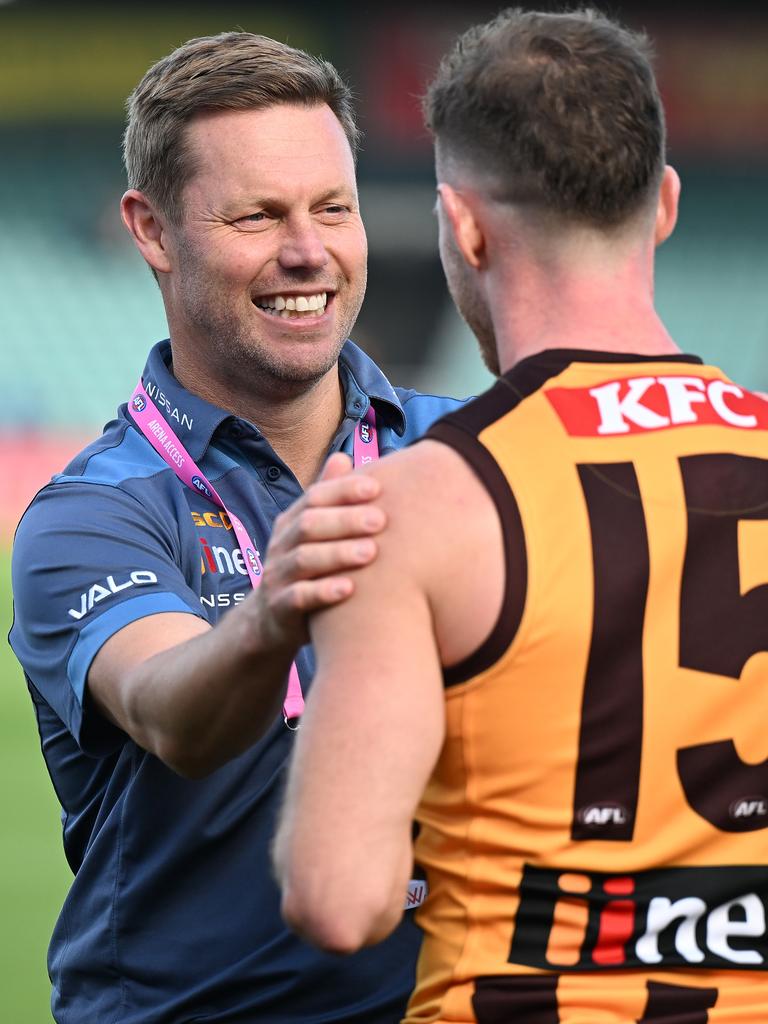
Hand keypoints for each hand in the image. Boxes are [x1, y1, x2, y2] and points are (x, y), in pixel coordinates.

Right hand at [252, 454, 384, 650]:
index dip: (343, 491)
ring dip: (338, 554)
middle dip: (345, 520)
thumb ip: (326, 498)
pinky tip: (349, 589)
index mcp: (292, 522)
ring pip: (304, 560)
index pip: (314, 497)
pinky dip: (323, 592)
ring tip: (371, 552)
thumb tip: (344, 456)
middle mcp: (282, 545)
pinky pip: (298, 598)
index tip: (376, 487)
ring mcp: (278, 576)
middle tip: (380, 520)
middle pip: (309, 525)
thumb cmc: (305, 570)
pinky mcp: (281, 609)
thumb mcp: (310, 533)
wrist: (269, 621)